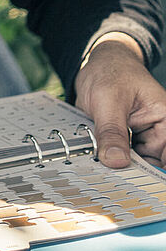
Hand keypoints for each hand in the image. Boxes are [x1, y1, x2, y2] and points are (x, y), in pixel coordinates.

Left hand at [74, 34, 165, 166]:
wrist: (97, 64)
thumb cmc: (111, 72)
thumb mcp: (109, 100)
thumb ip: (112, 131)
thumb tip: (116, 161)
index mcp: (165, 120)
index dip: (157, 172)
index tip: (143, 185)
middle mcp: (157, 132)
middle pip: (151, 163)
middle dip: (131, 172)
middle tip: (109, 179)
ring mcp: (140, 138)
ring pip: (132, 163)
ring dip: (116, 167)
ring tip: (98, 170)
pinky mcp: (124, 140)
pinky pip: (117, 156)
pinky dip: (106, 159)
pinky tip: (92, 162)